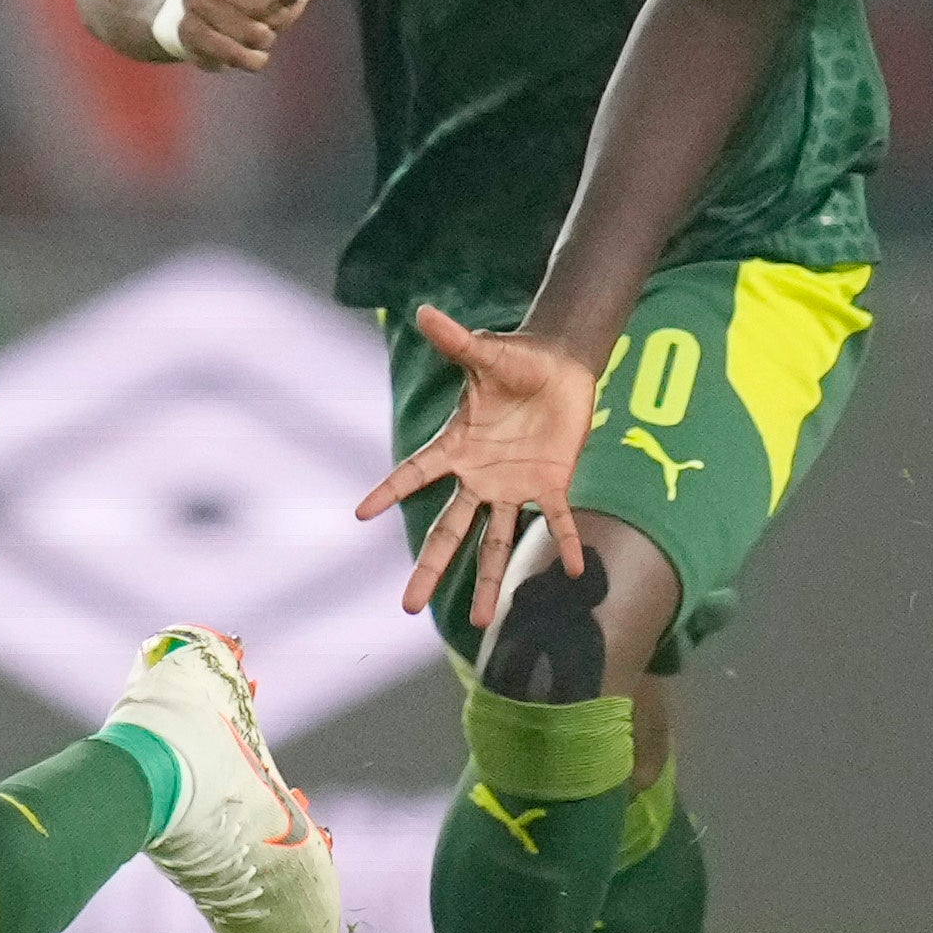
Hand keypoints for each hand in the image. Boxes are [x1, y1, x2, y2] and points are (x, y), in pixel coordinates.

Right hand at [157, 0, 328, 73]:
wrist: (202, 14)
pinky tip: (255, 56)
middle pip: (261, 4)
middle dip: (276, 18)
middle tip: (275, 22)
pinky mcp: (186, 31)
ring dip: (262, 40)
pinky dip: (247, 58)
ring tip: (263, 37)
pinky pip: (226, 51)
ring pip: (244, 29)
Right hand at [356, 305, 597, 637]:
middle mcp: (480, 476)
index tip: (359, 513)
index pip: (416, 473)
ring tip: (482, 622)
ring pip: (495, 541)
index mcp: (458, 446)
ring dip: (488, 580)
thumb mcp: (487, 353)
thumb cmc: (517, 359)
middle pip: (448, 530)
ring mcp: (514, 486)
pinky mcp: (552, 485)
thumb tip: (425, 310)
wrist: (562, 366)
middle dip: (428, 568)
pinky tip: (573, 572)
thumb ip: (458, 341)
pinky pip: (557, 521)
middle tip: (406, 607)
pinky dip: (565, 544)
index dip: (389, 490)